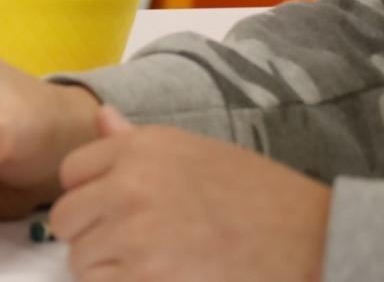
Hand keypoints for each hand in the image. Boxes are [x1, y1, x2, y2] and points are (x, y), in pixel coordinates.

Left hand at [51, 106, 329, 280]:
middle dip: (93, 238)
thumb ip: (136, 142)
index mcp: (140, 149)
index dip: (91, 197)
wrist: (315, 243)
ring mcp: (133, 237)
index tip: (119, 213)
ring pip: (81, 263)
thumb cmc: (261, 200)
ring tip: (156, 269)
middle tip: (138, 250)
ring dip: (108, 273)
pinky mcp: (144, 281)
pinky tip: (160, 281)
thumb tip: (100, 117)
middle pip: (67, 220)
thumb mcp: (197, 153)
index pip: (71, 173)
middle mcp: (128, 186)